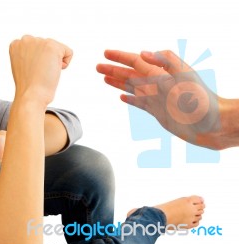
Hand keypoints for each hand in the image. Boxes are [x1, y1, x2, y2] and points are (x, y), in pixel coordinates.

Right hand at [9, 35, 72, 107]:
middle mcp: (26, 39)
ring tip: (44, 72)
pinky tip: (53, 71)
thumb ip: (29, 55)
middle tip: (37, 73)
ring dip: (54, 62)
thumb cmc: (28, 86)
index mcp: (16, 44)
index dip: (37, 62)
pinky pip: (68, 52)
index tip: (31, 71)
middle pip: (47, 47)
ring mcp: (39, 41)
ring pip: (58, 50)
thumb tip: (42, 53)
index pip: (37, 47)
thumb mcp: (23, 66)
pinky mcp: (52, 46)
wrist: (30, 95)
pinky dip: (65, 64)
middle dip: (46, 60)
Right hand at [97, 50, 221, 148]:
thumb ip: (162, 63)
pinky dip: (129, 98)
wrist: (211, 124)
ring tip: (104, 77)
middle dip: (114, 69)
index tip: (106, 53)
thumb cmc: (200, 101)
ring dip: (118, 81)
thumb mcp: (182, 78)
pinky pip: (139, 102)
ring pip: (132, 87)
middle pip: (131, 74)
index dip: (120, 57)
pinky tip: (121, 96)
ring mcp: (156, 98)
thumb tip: (143, 54)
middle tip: (98, 66)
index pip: (136, 62)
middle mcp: (157, 84)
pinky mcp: (157, 111)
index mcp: (162, 73)